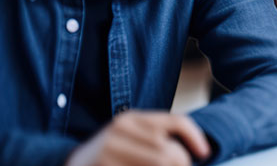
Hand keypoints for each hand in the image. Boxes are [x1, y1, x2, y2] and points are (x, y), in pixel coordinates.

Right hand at [66, 111, 210, 165]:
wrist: (69, 164)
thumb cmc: (109, 152)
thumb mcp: (131, 135)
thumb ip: (157, 136)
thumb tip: (196, 151)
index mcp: (131, 118)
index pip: (177, 121)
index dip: (196, 138)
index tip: (205, 154)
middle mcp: (121, 131)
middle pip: (171, 152)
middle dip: (182, 165)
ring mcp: (111, 151)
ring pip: (161, 164)